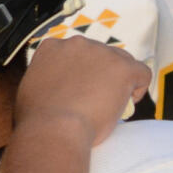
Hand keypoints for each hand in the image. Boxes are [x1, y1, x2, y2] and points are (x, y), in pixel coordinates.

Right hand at [16, 37, 150, 145]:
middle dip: (101, 73)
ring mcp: (102, 53)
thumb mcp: (31, 89)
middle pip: (99, 54)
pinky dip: (139, 87)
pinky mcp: (123, 68)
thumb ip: (45, 79)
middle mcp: (76, 43)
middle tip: (97, 98)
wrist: (54, 129)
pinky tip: (130, 101)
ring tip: (114, 103)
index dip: (80, 71)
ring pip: (121, 61)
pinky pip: (141, 72)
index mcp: (52, 47)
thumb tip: (53, 87)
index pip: (73, 53)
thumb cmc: (38, 119)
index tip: (80, 89)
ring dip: (120, 80)